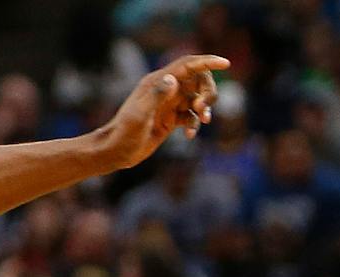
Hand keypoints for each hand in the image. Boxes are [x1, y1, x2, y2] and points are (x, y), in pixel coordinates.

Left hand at [97, 55, 226, 169]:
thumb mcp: (139, 115)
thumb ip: (156, 96)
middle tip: (203, 108)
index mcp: (157, 82)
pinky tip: (189, 135)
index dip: (207, 61)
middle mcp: (165, 90)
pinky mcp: (169, 119)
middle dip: (208, 91)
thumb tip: (174, 78)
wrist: (113, 153)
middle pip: (198, 80)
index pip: (187, 65)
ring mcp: (168, 104)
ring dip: (204, 108)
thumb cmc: (123, 134)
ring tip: (202, 121)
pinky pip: (190, 116)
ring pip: (197, 98)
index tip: (226, 63)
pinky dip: (194, 124)